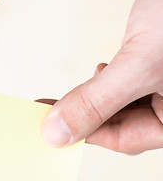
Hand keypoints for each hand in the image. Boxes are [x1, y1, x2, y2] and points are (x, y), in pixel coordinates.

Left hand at [40, 0, 162, 154]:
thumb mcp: (140, 64)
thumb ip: (98, 101)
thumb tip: (56, 135)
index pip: (125, 140)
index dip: (83, 133)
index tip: (48, 127)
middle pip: (122, 122)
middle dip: (85, 114)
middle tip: (48, 111)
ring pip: (121, 102)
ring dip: (93, 97)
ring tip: (68, 94)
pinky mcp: (154, 59)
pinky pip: (125, 80)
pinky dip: (106, 80)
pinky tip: (98, 72)